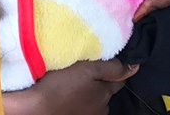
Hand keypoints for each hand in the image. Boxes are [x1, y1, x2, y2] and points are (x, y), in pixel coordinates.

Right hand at [4, 59, 136, 114]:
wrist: (33, 106)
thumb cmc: (61, 84)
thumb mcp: (88, 69)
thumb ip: (112, 68)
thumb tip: (136, 66)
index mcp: (105, 95)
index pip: (119, 80)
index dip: (114, 68)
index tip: (106, 59)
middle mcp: (100, 109)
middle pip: (106, 91)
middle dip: (102, 82)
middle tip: (87, 68)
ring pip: (94, 100)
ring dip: (89, 92)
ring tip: (76, 80)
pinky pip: (82, 106)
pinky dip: (79, 100)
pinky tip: (68, 93)